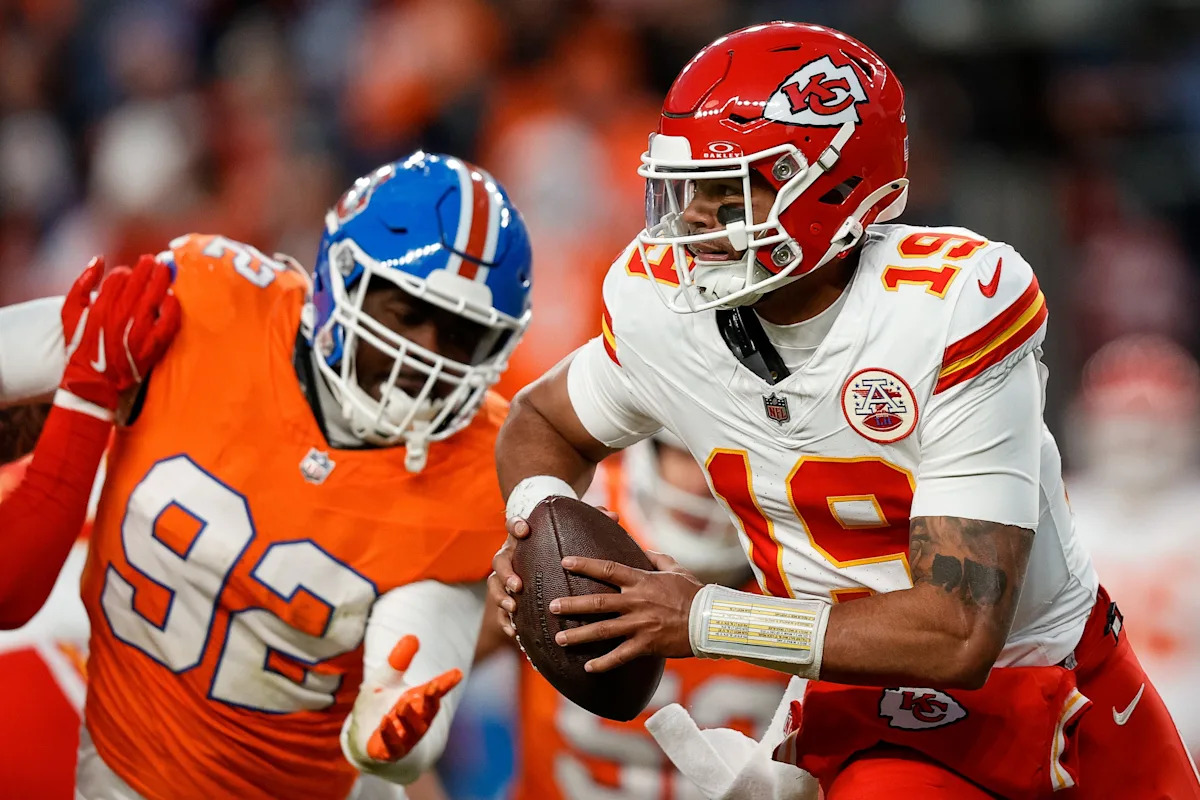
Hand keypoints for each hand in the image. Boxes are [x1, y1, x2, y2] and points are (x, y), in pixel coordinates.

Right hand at [60, 254, 180, 411]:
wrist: (92, 381)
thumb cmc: (80, 344)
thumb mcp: (70, 312)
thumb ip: (81, 283)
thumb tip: (99, 259)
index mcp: (100, 306)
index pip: (119, 278)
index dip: (126, 271)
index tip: (129, 271)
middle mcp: (120, 316)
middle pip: (139, 283)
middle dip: (147, 268)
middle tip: (153, 261)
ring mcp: (138, 331)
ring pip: (154, 297)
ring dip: (161, 280)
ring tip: (165, 270)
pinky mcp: (152, 345)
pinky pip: (168, 321)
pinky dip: (172, 307)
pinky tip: (172, 298)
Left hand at [364, 636, 462, 761]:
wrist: (362, 738)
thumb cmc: (377, 705)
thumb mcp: (384, 679)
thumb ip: (398, 661)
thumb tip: (412, 637)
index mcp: (418, 699)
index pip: (436, 690)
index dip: (446, 682)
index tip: (457, 673)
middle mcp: (416, 718)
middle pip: (428, 709)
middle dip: (431, 699)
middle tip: (432, 687)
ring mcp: (405, 736)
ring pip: (414, 728)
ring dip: (410, 717)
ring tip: (404, 704)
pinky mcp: (390, 751)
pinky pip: (393, 744)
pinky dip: (390, 734)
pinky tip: (386, 721)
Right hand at [487, 505, 620, 639]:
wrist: (539, 560)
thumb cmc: (559, 542)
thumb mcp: (573, 530)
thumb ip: (591, 520)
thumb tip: (614, 516)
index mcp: (523, 537)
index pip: (513, 525)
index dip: (515, 525)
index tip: (524, 530)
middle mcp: (511, 556)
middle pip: (500, 561)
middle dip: (506, 573)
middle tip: (518, 585)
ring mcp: (506, 577)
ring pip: (495, 586)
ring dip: (501, 597)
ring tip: (513, 608)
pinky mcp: (507, 597)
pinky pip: (499, 610)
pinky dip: (505, 620)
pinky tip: (514, 632)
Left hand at [550, 550, 703, 672]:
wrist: (711, 620)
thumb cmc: (694, 592)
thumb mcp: (675, 568)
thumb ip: (656, 557)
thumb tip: (642, 548)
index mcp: (642, 581)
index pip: (608, 569)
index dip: (585, 565)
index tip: (565, 562)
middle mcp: (637, 602)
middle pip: (598, 603)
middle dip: (572, 605)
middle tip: (552, 607)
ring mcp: (640, 625)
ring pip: (604, 630)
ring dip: (579, 635)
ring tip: (560, 639)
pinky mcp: (647, 645)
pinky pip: (621, 656)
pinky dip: (604, 663)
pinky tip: (588, 668)